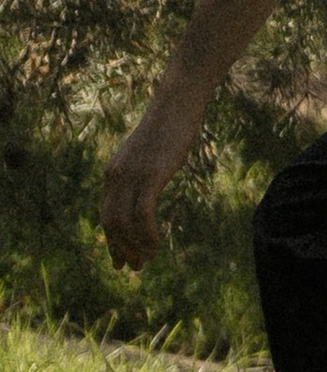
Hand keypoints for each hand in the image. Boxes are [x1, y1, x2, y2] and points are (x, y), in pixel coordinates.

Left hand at [100, 90, 203, 272]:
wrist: (176, 103)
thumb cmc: (167, 127)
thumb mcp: (148, 154)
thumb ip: (141, 174)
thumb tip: (145, 192)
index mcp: (113, 173)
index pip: (106, 216)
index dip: (113, 241)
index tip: (121, 259)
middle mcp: (116, 177)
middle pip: (111, 224)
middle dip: (121, 250)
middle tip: (134, 268)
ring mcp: (132, 176)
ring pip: (124, 223)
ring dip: (136, 247)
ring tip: (148, 260)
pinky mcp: (150, 176)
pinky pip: (143, 215)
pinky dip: (147, 235)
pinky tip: (157, 245)